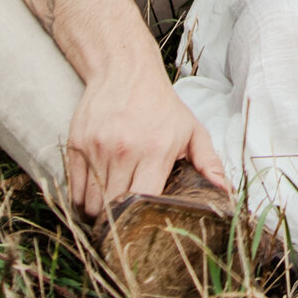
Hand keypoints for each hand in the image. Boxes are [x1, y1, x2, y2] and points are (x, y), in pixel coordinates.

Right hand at [61, 65, 227, 215]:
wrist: (124, 70)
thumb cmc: (160, 105)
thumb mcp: (191, 129)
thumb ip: (208, 161)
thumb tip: (223, 190)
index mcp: (156, 150)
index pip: (144, 201)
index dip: (144, 220)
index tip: (146, 228)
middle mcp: (125, 150)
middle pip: (114, 208)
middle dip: (119, 224)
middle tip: (126, 227)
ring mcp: (98, 148)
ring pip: (91, 204)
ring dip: (99, 215)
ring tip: (109, 214)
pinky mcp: (77, 144)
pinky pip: (74, 189)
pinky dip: (81, 201)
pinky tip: (94, 199)